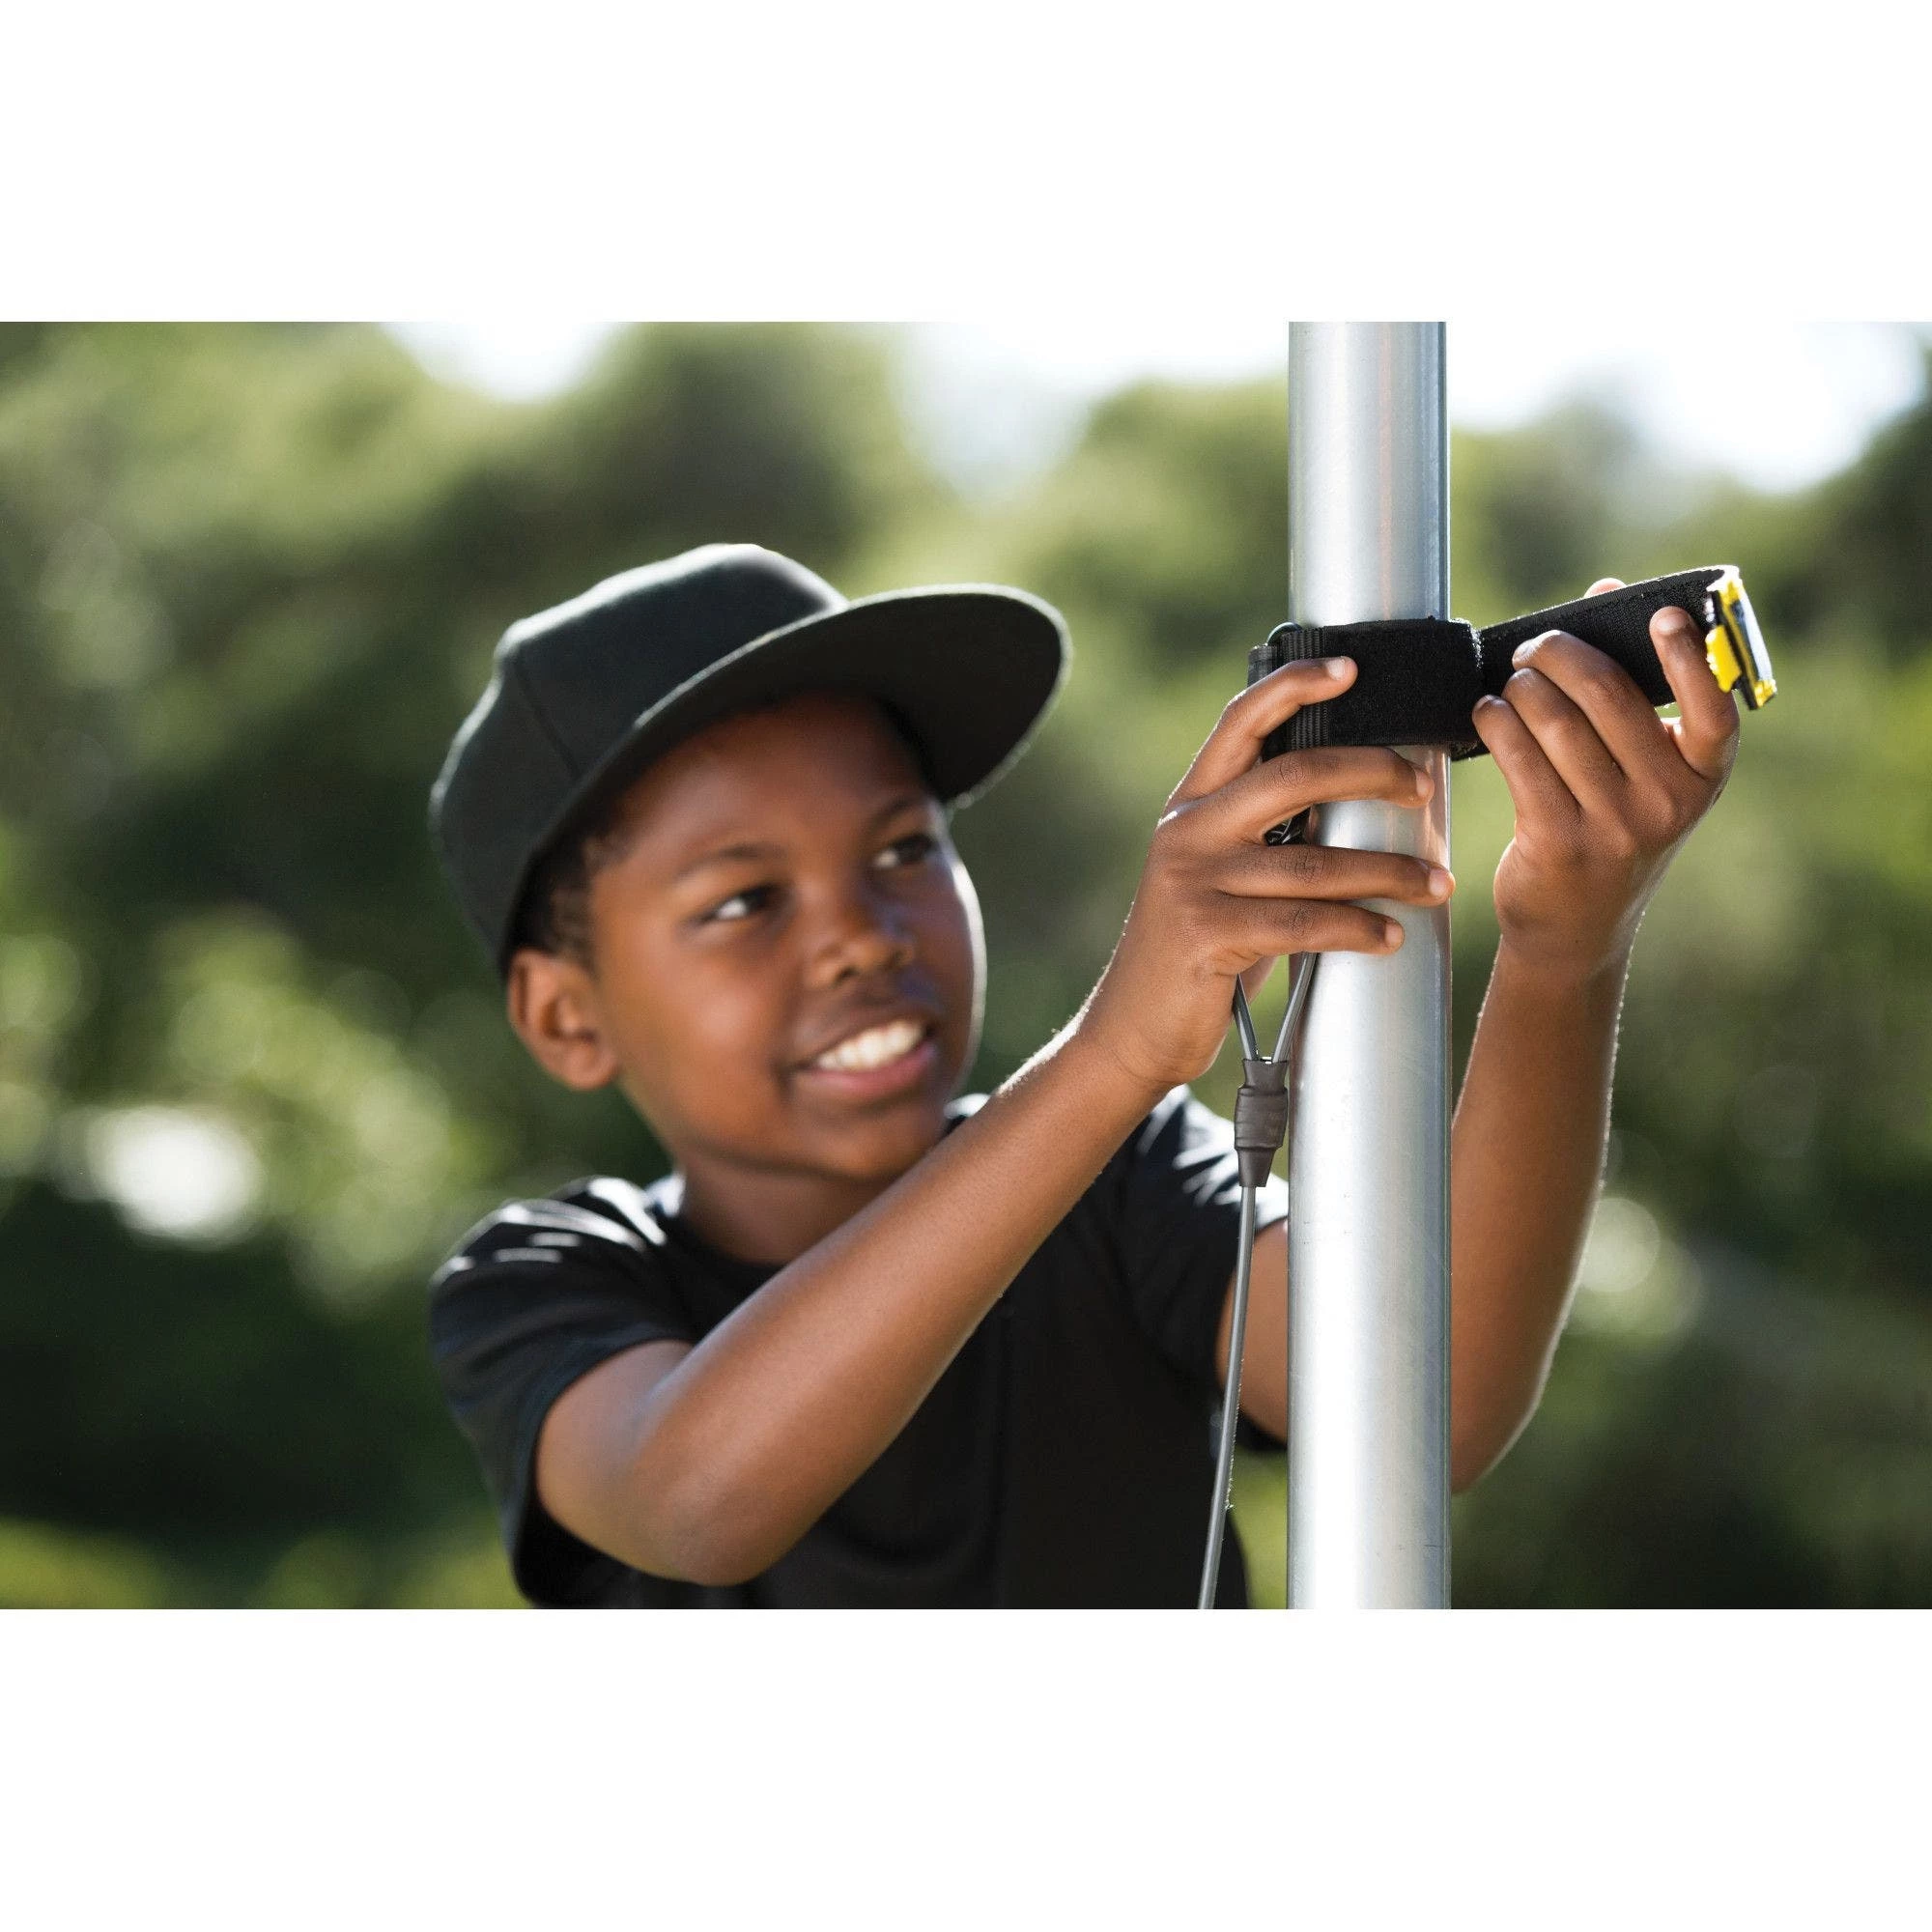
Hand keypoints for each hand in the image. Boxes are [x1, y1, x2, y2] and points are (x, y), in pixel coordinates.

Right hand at [1077, 656, 1454, 1094]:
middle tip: (1422, 789)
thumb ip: (1263, 837)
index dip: (1295, 685)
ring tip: (1435, 884)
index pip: (1242, 723)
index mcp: (1191, 805)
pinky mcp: (1206, 934)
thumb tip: (1357, 808)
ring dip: (1388, 872)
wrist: (1133, 1028)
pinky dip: (1357, 928)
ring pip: (1314, 862)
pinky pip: (1302, 923)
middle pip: (1294, 775)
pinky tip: (1389, 937)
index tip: (1350, 668)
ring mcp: (1193, 881)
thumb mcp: (1218, 877)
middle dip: (1372, 773)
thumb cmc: (1196, 952)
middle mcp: (1187, 831)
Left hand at [1471, 577, 1739, 981]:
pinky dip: (1498, 723)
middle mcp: (1667, 802)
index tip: (1665, 616)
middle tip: (1533, 647)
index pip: (1715, 710)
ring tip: (1509, 681)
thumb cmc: (1611, 824)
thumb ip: (1633, 685)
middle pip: (1610, 699)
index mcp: (1703, 776)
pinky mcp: (1559, 842)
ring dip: (1522, 689)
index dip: (1691, 659)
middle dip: (1561, 657)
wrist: (1577, 926)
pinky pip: (1520, 760)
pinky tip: (1487, 712)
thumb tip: (1606, 590)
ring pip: (1557, 725)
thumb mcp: (1642, 770)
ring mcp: (1614, 826)